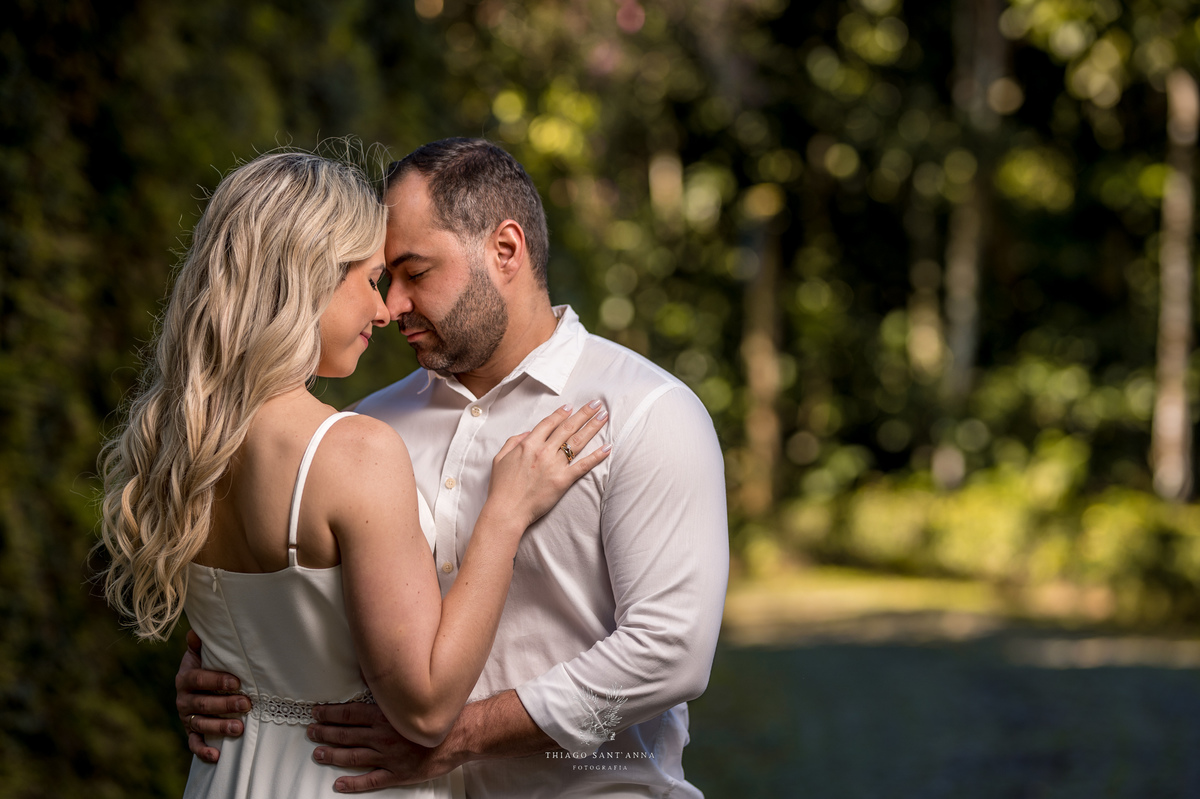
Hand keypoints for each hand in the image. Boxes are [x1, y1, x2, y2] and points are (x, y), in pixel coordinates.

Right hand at [176, 629, 250, 762]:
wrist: (197, 686)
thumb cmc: (207, 666)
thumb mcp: (202, 654)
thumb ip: (199, 644)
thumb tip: (196, 631)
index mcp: (185, 678)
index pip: (198, 679)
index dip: (216, 681)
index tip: (237, 682)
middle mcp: (183, 699)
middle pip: (202, 703)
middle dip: (225, 705)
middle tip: (246, 704)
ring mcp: (186, 718)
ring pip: (201, 724)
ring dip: (220, 727)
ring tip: (239, 728)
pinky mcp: (190, 733)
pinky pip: (193, 744)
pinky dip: (203, 751)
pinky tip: (217, 756)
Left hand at [308, 702, 459, 791]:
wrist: (459, 737)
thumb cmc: (438, 715)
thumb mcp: (413, 696)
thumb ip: (390, 688)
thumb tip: (370, 673)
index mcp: (385, 716)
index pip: (349, 714)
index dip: (330, 714)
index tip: (316, 713)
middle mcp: (382, 736)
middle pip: (346, 734)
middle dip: (325, 733)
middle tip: (310, 732)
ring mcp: (388, 757)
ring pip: (353, 756)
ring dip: (333, 755)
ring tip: (318, 753)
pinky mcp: (397, 774)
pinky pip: (370, 780)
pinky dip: (353, 784)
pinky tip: (340, 784)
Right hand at [487, 401, 610, 526]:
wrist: (507, 510)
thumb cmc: (501, 487)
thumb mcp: (500, 458)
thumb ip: (514, 442)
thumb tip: (528, 433)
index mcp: (528, 444)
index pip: (549, 423)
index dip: (561, 413)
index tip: (571, 406)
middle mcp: (543, 451)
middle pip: (567, 428)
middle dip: (583, 414)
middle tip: (596, 404)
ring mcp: (555, 465)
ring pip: (577, 441)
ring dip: (592, 427)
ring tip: (604, 417)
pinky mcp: (563, 480)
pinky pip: (583, 465)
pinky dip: (596, 456)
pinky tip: (607, 447)